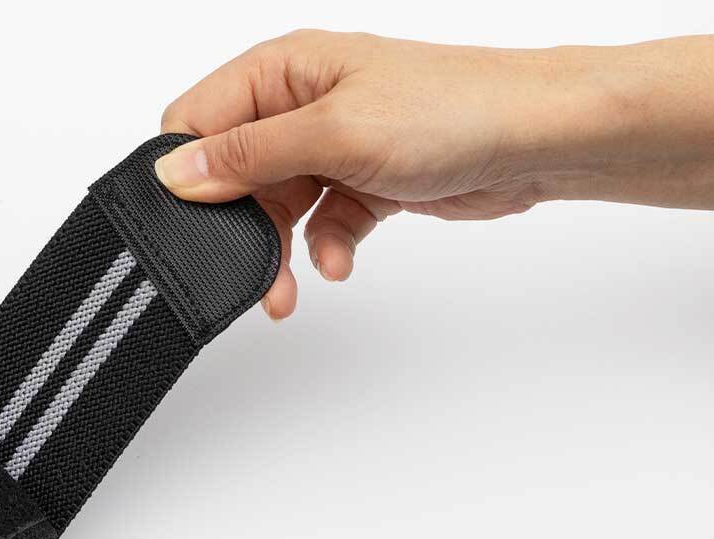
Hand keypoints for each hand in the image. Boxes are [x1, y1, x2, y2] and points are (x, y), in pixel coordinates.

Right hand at [156, 31, 713, 318]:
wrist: (537, 139)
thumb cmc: (449, 109)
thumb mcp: (333, 134)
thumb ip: (249, 156)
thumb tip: (176, 171)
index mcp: (281, 70)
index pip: (196, 120)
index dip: (184, 173)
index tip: (188, 224)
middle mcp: (299, 104)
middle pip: (232, 174)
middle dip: (236, 228)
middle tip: (243, 276)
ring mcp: (330, 144)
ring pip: (275, 207)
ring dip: (279, 251)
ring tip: (286, 292)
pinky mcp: (360, 181)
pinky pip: (320, 222)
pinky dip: (326, 246)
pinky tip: (341, 260)